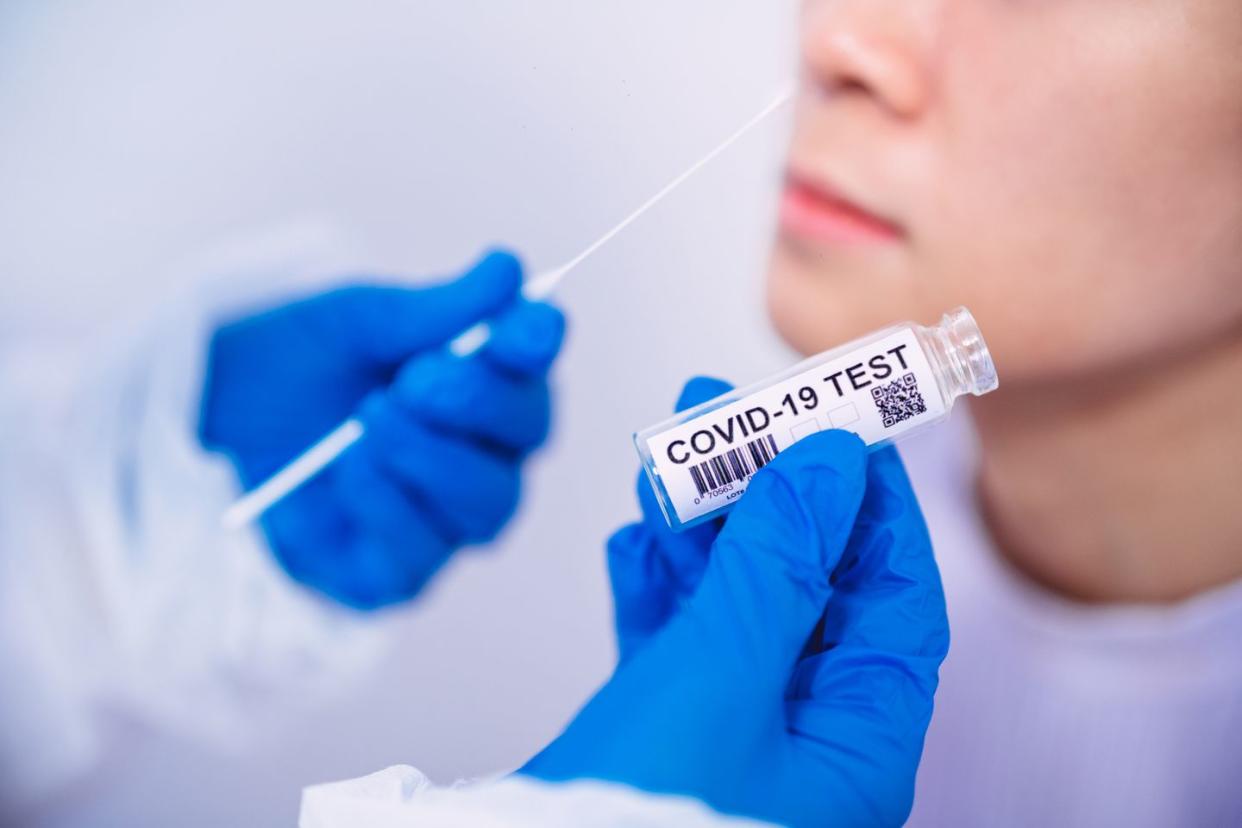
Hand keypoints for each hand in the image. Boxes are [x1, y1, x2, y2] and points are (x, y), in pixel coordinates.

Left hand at [199, 251, 565, 609]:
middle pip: (528, 435)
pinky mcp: (399, 571)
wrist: (210, 427)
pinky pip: (421, 552)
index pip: (534, 363)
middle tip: (419, 378)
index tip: (529, 323)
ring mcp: (445, 518)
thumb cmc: (295, 369)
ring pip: (487, 502)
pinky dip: (386, 504)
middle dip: (480, 403)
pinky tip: (346, 471)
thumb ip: (432, 309)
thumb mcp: (352, 322)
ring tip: (367, 419)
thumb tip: (508, 269)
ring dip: (430, 456)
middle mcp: (482, 451)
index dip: (537, 345)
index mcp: (481, 378)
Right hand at [525, 379, 948, 827]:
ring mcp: (730, 736)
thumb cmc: (638, 823)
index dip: (870, 504)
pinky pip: (676, 642)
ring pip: (732, 605)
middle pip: (806, 587)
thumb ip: (779, 562)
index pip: (892, 595)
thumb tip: (829, 464)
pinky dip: (657, 587)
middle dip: (766, 498)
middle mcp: (802, 740)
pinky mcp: (664, 735)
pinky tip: (634, 542)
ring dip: (701, 530)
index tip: (840, 428)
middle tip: (727, 417)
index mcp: (854, 742)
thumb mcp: (722, 672)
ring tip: (665, 459)